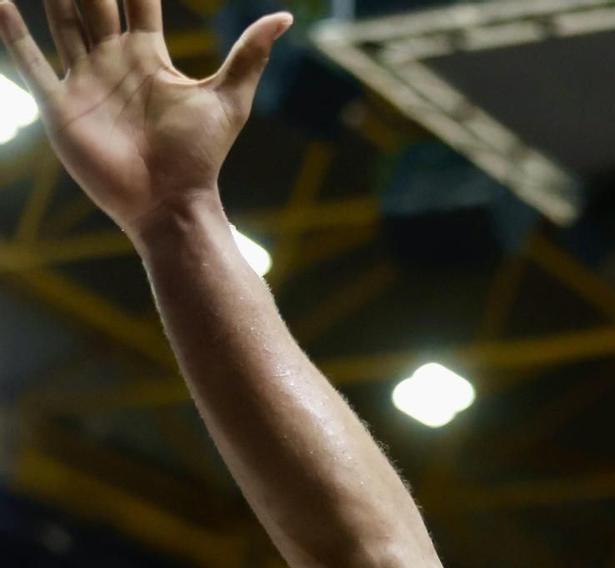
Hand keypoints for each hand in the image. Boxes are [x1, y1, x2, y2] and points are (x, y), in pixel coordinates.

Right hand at [0, 0, 289, 234]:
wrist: (170, 200)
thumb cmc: (201, 154)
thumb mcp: (228, 98)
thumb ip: (249, 54)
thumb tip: (285, 18)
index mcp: (148, 56)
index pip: (136, 1)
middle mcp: (112, 61)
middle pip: (94, 3)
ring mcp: (84, 81)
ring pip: (62, 22)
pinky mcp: (61, 106)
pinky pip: (31, 62)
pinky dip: (14, 33)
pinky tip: (2, 4)